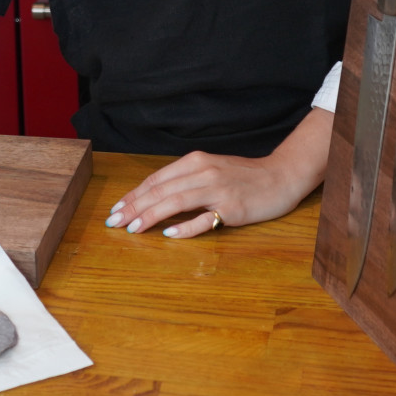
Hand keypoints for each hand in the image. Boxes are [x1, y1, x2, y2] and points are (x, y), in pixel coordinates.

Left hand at [105, 108, 333, 238]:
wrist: (281, 175)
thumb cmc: (243, 175)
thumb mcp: (210, 169)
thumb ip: (185, 180)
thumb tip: (153, 197)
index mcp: (195, 161)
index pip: (156, 180)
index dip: (133, 195)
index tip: (115, 209)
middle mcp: (203, 172)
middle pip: (160, 191)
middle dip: (133, 207)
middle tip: (114, 222)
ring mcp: (217, 190)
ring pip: (176, 202)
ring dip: (151, 216)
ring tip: (133, 229)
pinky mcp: (231, 208)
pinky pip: (204, 219)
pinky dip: (184, 227)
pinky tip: (168, 234)